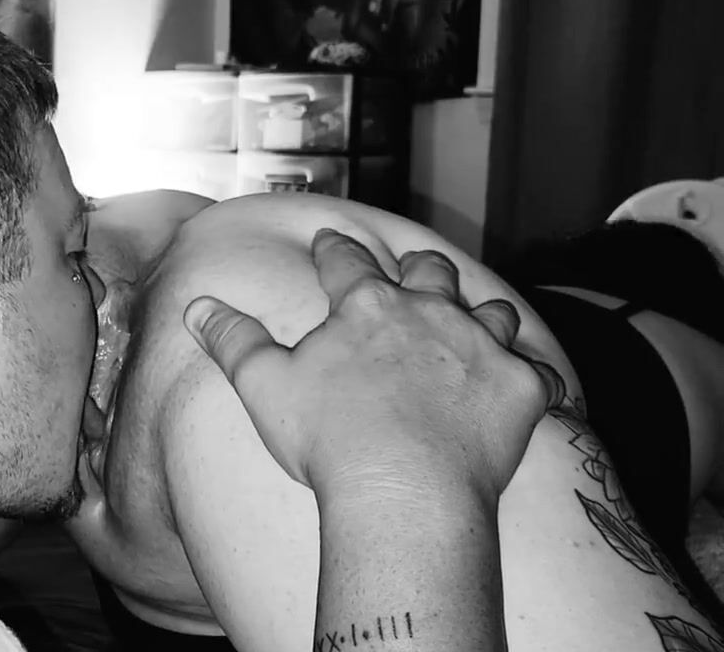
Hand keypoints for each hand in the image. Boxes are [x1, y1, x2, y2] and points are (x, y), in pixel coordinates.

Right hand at [182, 228, 564, 500]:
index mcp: (366, 307)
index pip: (346, 262)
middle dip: (417, 267)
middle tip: (410, 268)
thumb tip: (196, 307)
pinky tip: (528, 381)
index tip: (329, 239)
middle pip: (429, 272)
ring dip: (479, 314)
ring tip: (473, 319)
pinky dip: (531, 375)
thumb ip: (232, 340)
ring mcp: (481, 348)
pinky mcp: (520, 389)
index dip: (334, 248)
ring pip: (489, 312)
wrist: (404, 492)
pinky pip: (537, 372)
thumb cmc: (328, 442)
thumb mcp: (264, 386)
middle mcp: (429, 313)